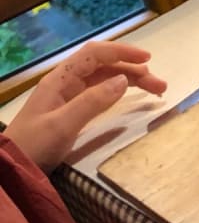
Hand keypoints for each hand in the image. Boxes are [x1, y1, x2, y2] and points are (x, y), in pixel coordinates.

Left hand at [5, 40, 166, 170]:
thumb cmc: (33, 146)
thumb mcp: (62, 125)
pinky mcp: (72, 111)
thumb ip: (92, 102)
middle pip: (105, 66)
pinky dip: (120, 92)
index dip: (122, 52)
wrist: (9, 169)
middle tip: (160, 85)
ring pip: (105, 78)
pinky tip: (131, 96)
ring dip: (130, 80)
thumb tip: (124, 80)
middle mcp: (66, 83)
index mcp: (61, 79)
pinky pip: (101, 92)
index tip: (148, 60)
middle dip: (133, 69)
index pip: (96, 54)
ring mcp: (69, 96)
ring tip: (155, 91)